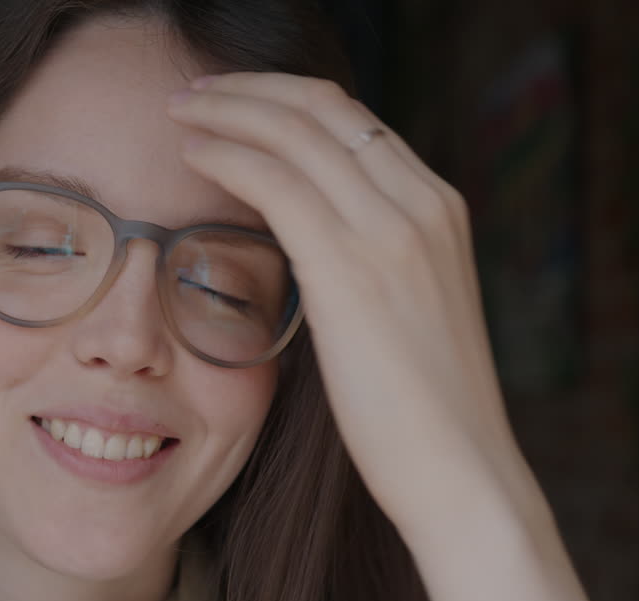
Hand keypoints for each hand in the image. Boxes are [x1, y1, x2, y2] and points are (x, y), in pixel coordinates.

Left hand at [167, 72, 539, 535]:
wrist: (460, 474)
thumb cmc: (422, 414)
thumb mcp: (408, 314)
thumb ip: (370, 264)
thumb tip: (314, 245)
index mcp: (438, 209)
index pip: (353, 120)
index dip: (286, 99)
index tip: (233, 101)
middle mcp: (423, 203)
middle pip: (323, 106)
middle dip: (249, 89)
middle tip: (190, 92)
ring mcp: (394, 229)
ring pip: (295, 132)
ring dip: (227, 110)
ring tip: (178, 110)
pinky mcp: (353, 267)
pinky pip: (276, 183)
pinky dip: (228, 156)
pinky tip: (192, 156)